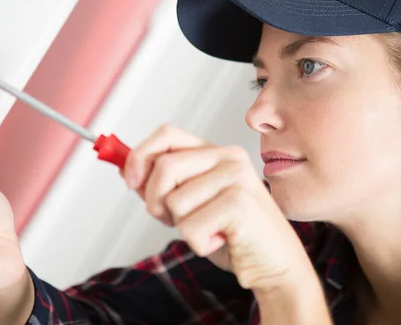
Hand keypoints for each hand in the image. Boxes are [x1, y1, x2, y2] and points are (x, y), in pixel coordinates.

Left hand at [122, 124, 316, 293]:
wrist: (275, 265)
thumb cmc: (233, 235)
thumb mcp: (192, 205)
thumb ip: (163, 185)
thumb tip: (125, 169)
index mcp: (216, 153)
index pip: (167, 134)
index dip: (140, 155)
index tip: (130, 181)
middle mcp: (229, 157)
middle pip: (164, 167)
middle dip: (156, 201)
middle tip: (174, 220)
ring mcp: (237, 178)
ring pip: (174, 201)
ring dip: (183, 227)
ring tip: (211, 230)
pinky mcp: (240, 203)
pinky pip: (190, 227)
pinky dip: (199, 244)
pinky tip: (221, 241)